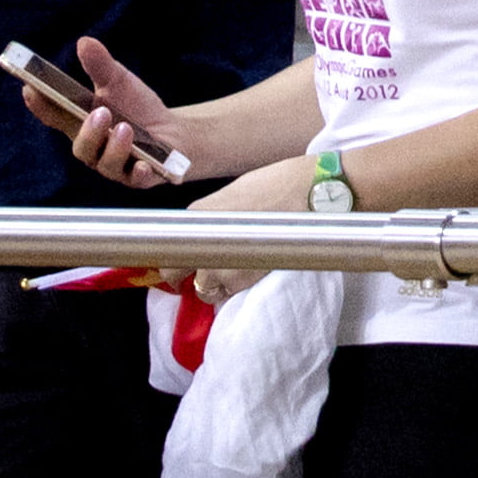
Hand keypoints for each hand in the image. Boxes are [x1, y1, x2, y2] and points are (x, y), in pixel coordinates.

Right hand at [25, 35, 195, 191]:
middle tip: (100, 112)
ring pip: (105, 163)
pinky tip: (144, 163)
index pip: (55, 116)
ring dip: (114, 147)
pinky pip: (135, 178)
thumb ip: (101, 66)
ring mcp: (115, 164)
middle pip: (80, 146)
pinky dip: (138, 172)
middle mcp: (94, 148)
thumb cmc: (138, 109)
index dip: (39, 105)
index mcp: (82, 124)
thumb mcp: (120, 82)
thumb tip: (84, 42)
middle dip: (88, 131)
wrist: (174, 133)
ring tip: (125, 128)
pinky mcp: (139, 176)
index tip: (29, 89)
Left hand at [180, 154, 322, 304]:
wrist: (310, 192)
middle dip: (181, 276)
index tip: (176, 262)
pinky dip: (231, 289)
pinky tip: (244, 274)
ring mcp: (218, 262)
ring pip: (202, 288)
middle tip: (190, 276)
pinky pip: (226, 293)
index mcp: (195, 214)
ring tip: (228, 272)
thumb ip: (211, 216)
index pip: (168, 245)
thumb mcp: (230, 193)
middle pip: (173, 272)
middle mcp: (200, 240)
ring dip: (209, 285)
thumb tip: (204, 233)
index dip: (172, 257)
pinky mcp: (240, 278)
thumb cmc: (277, 184)